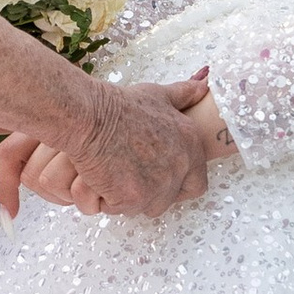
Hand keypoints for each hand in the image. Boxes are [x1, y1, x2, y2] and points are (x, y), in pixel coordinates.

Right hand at [0, 75, 213, 220]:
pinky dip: (107, 198)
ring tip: (112, 172)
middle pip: (166, 200)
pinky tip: (99, 176)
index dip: (178, 187)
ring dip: (128, 197)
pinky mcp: (132, 199)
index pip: (197, 186)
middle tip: (128, 174)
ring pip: (143, 207)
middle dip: (148, 193)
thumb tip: (204, 85)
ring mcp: (157, 187)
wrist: (90, 116)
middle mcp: (180, 168)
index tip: (161, 180)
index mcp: (191, 146)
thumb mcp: (158, 95)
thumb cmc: (120, 105)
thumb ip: (184, 95)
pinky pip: (119, 208)